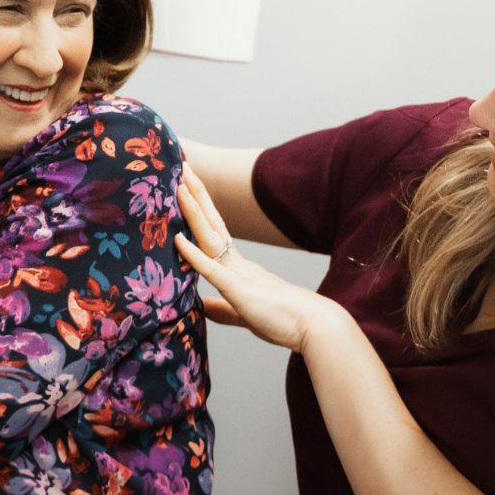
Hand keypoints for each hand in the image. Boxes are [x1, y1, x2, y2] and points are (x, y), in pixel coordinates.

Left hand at [176, 167, 328, 353]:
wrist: (316, 328)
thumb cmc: (285, 323)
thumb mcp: (245, 315)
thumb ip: (223, 310)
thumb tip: (202, 306)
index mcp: (241, 269)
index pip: (215, 234)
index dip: (200, 211)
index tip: (187, 189)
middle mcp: (239, 264)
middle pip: (212, 223)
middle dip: (196, 195)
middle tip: (182, 166)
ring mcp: (239, 274)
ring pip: (210, 236)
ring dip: (193, 210)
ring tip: (179, 184)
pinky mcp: (239, 290)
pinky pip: (212, 269)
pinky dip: (194, 253)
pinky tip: (178, 238)